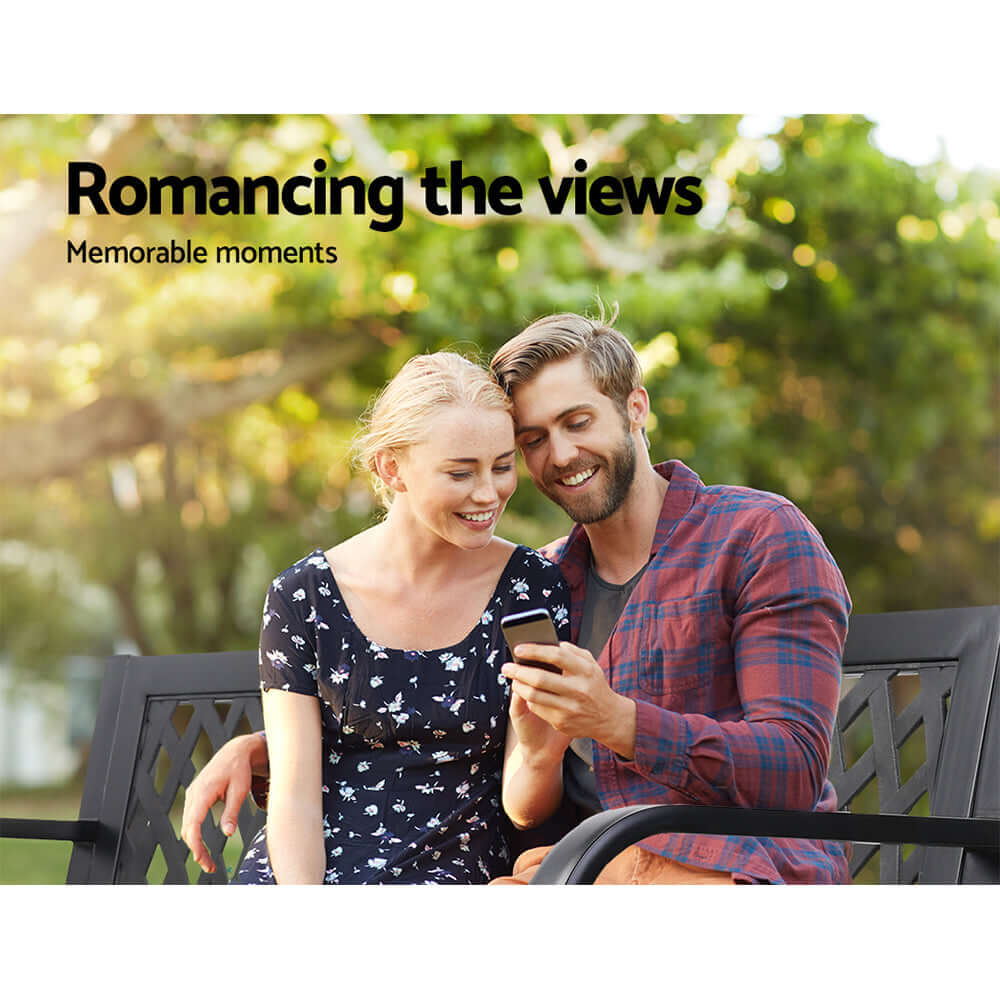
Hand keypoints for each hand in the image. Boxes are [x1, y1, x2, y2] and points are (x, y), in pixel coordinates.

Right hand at [181, 732, 266, 872]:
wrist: (235, 752)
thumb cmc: (239, 770)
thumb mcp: (240, 791)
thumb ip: (232, 812)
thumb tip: (227, 833)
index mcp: (204, 791)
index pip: (194, 823)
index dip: (195, 844)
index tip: (201, 859)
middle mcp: (193, 793)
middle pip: (188, 828)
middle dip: (196, 849)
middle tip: (209, 867)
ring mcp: (192, 794)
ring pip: (187, 825)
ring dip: (194, 844)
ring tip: (207, 861)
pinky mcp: (194, 796)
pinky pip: (190, 819)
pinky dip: (194, 834)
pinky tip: (202, 845)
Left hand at [502, 642, 636, 759]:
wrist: (608, 718)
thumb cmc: (594, 685)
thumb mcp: (591, 665)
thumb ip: (572, 651)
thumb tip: (549, 642)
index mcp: (586, 671)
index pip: (556, 656)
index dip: (535, 650)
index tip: (518, 648)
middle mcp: (579, 690)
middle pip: (540, 678)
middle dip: (518, 671)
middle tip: (506, 666)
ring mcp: (570, 708)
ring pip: (534, 696)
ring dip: (519, 686)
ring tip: (512, 679)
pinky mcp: (563, 722)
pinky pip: (538, 709)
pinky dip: (528, 699)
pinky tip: (525, 693)